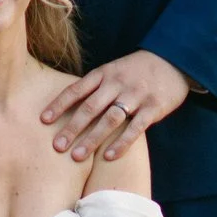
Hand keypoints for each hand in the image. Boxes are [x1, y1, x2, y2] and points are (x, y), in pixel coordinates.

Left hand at [40, 46, 187, 161]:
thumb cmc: (136, 70)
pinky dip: (122, 143)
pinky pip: (136, 128)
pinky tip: (109, 157)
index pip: (77, 89)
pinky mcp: (154, 107)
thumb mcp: (114, 70)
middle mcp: (118, 83)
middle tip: (57, 146)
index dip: (59, 104)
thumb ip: (95, 86)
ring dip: (92, 139)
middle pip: (90, 107)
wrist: (173, 60)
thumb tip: (67, 108)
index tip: (43, 120)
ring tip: (77, 156)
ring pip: (110, 119)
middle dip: (72, 127)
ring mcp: (136, 95)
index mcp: (105, 73)